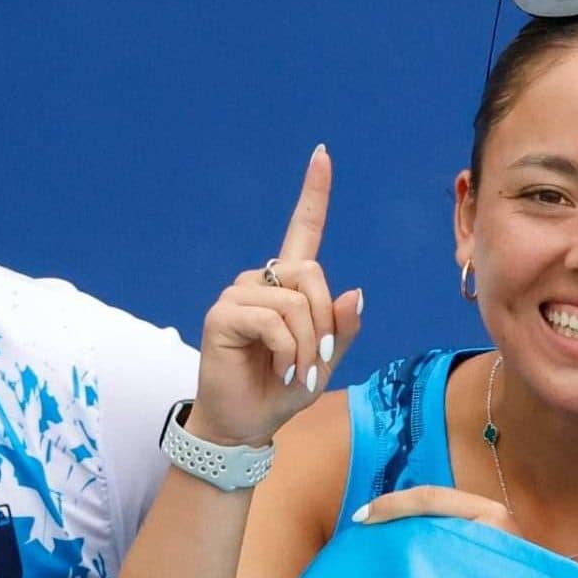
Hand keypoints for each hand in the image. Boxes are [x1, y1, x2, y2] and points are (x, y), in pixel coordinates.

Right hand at [189, 146, 368, 451]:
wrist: (247, 422)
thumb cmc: (283, 389)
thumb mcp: (326, 361)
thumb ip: (342, 329)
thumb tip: (355, 292)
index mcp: (289, 286)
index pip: (303, 230)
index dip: (314, 194)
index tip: (322, 155)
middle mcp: (261, 281)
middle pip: (312, 275)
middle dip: (326, 324)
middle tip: (318, 362)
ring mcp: (238, 295)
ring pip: (295, 303)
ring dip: (307, 347)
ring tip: (295, 372)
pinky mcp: (222, 314)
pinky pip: (273, 322)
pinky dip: (288, 353)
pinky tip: (279, 371)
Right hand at [348, 485, 510, 530]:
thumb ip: (439, 549)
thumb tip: (394, 541)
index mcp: (491, 515)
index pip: (431, 498)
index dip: (392, 506)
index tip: (361, 521)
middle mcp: (491, 514)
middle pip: (431, 500)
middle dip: (394, 507)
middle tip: (362, 520)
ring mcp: (488, 524)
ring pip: (435, 512)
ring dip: (404, 519)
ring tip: (373, 529)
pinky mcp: (482, 537)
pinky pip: (442, 525)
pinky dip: (417, 529)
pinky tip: (397, 541)